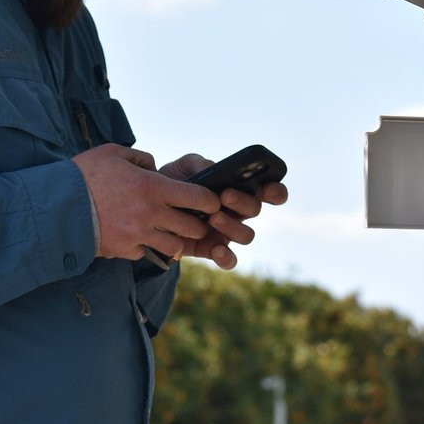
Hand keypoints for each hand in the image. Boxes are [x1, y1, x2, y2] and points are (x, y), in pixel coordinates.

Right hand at [74, 144, 220, 262]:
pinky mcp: (124, 251)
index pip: (198, 198)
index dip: (210, 200)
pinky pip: (145, 253)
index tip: (212, 201)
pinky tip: (136, 236)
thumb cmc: (85, 174)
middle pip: (192, 227)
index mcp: (152, 187)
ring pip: (174, 246)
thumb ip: (142, 159)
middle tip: (193, 220)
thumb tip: (154, 168)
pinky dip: (145, 247)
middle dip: (197, 224)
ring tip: (167, 231)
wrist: (56, 206)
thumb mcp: (114, 153)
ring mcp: (138, 236)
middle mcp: (150, 214)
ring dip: (174, 239)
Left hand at [159, 156, 289, 270]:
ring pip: (246, 235)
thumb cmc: (172, 183)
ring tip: (212, 217)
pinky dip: (226, 257)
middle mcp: (237, 211)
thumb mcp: (183, 167)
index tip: (268, 188)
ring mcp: (227, 232)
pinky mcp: (212, 250)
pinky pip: (229, 260)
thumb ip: (198, 163)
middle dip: (243, 202)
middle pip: (255, 209)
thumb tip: (214, 168)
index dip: (275, 191)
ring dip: (232, 226)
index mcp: (238, 189)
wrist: (148, 207)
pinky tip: (216, 249)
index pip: (268, 191)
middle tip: (225, 195)